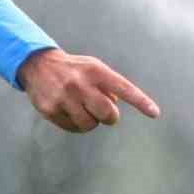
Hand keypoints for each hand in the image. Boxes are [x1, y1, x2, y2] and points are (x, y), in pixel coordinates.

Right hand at [18, 47, 160, 132]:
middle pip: (108, 114)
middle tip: (103, 114)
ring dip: (91, 122)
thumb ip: (109, 86)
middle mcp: (80, 84)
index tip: (155, 114)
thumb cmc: (73, 69)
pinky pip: (73, 128)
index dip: (140, 102)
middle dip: (109, 118)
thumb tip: (114, 107)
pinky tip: (69, 113)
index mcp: (96, 71)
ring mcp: (64, 98)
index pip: (124, 88)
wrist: (37, 65)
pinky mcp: (51, 109)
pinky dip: (75, 125)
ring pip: (90, 125)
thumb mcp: (93, 68)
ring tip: (83, 110)